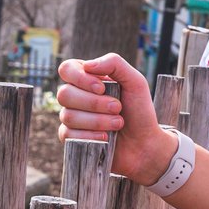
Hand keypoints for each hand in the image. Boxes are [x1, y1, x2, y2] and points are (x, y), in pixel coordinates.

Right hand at [56, 53, 173, 185]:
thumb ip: (114, 64)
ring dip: (98, 120)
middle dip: (94, 103)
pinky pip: (68, 134)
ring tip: (118, 123)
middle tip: (118, 108)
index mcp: (89, 79)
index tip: (102, 88)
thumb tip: (87, 65)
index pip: (67, 69)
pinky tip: (106, 137)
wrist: (144, 144)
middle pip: (64, 94)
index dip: (80, 78)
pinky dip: (90, 135)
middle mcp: (76, 96)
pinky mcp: (71, 138)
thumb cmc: (140, 111)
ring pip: (67, 115)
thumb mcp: (135, 82)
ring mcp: (72, 117)